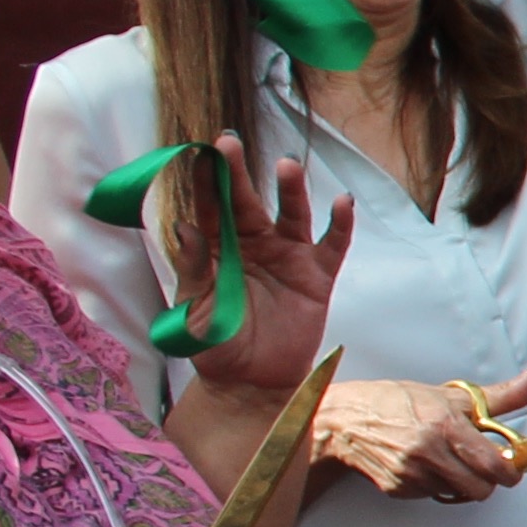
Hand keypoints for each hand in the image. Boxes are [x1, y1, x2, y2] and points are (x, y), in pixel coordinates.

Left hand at [182, 136, 353, 390]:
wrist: (251, 383)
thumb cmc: (215, 346)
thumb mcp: (194, 311)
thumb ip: (192, 270)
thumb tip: (185, 229)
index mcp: (217, 250)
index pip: (209, 209)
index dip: (204, 183)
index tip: (199, 154)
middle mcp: (252, 245)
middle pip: (247, 201)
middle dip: (239, 173)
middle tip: (229, 143)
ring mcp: (287, 257)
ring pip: (291, 214)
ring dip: (291, 190)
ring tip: (288, 166)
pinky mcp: (317, 276)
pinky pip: (332, 244)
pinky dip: (339, 224)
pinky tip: (342, 202)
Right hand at [316, 369, 526, 502]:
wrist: (346, 418)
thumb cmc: (400, 403)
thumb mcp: (453, 395)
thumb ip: (501, 395)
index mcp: (446, 425)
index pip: (493, 464)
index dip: (510, 471)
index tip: (511, 467)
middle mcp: (428, 451)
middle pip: (480, 489)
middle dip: (487, 481)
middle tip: (482, 466)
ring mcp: (411, 473)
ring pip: (456, 493)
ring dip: (458, 482)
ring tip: (445, 458)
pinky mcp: (397, 488)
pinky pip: (431, 495)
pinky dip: (434, 484)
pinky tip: (423, 464)